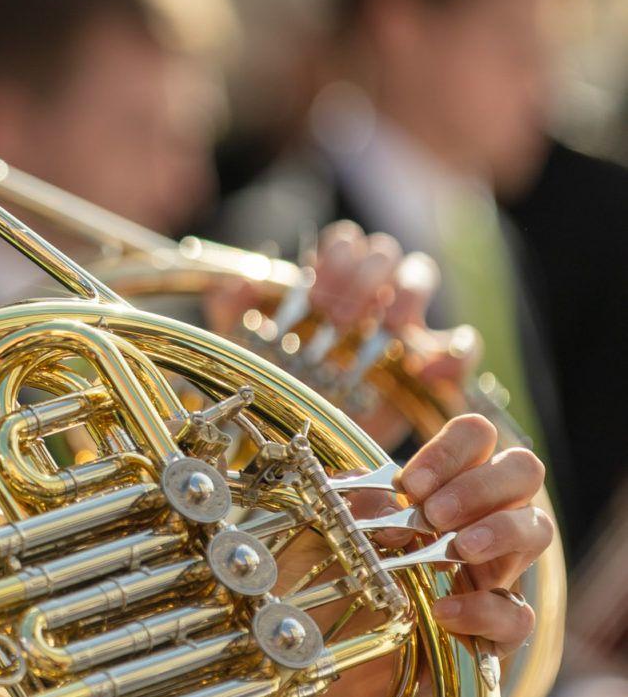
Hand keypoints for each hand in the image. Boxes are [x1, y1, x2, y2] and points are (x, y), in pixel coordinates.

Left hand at [208, 221, 481, 448]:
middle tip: (341, 317)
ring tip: (389, 326)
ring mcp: (404, 328)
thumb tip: (237, 282)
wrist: (308, 453)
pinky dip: (455, 351)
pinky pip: (462, 347)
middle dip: (364, 276)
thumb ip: (234, 310)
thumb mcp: (246, 350)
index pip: (345, 242)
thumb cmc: (279, 391)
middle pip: (384, 251)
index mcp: (331, 285)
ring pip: (421, 275)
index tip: (317, 288)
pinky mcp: (430, 371)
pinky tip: (428, 369)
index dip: (336, 255)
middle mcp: (370, 298)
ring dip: (406, 292)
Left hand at [246, 414, 550, 696]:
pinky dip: (485, 609)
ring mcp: (488, 575)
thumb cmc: (321, 584)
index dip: (453, 449)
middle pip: (523, 472)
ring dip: (500, 531)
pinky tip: (445, 609)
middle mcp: (474, 521)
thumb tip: (372, 487)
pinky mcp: (488, 634)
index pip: (475, 438)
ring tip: (458, 547)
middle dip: (485, 483)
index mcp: (438, 486)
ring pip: (536, 533)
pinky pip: (517, 616)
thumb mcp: (322, 533)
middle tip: (436, 513)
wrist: (315, 662)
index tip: (413, 483)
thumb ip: (349, 503)